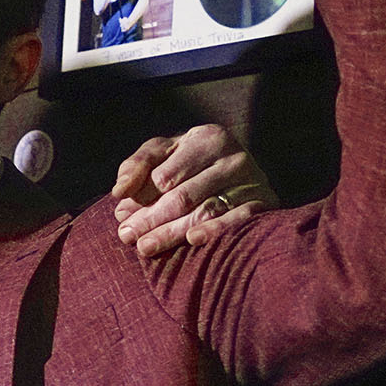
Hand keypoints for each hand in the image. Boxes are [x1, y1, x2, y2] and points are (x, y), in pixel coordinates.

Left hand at [113, 124, 276, 255]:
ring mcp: (252, 179)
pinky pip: (239, 219)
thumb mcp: (162, 153)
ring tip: (146, 246)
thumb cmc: (189, 160)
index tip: (121, 215)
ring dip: (173, 231)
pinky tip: (193, 240)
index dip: (141, 198)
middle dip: (151, 219)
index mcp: (206, 138)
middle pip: (183, 196)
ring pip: (206, 211)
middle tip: (128, 236)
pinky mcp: (265, 201)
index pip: (165, 175)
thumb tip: (120, 191)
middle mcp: (233, 156)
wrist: (240, 169)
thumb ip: (137, 166)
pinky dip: (216, 229)